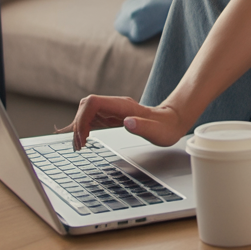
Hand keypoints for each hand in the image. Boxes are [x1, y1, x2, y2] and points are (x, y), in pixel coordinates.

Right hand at [56, 95, 188, 149]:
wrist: (172, 122)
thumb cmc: (166, 127)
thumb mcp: (158, 131)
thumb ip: (143, 126)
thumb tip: (128, 122)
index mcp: (123, 105)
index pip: (93, 103)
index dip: (83, 118)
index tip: (84, 138)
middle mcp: (115, 105)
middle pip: (86, 106)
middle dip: (78, 124)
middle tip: (80, 146)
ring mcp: (112, 110)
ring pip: (86, 112)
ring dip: (79, 127)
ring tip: (79, 146)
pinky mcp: (112, 117)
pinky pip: (92, 119)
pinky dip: (84, 129)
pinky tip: (82, 140)